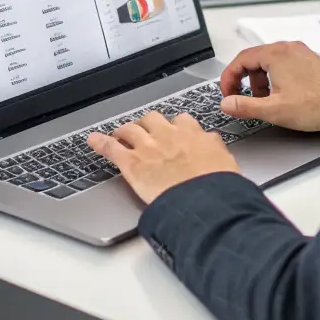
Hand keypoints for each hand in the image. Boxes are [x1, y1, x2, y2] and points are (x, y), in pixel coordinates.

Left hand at [87, 110, 238, 205]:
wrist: (203, 200)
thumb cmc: (217, 187)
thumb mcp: (226, 162)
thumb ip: (215, 149)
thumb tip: (213, 145)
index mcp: (193, 135)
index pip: (182, 121)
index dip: (175, 126)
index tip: (174, 130)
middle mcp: (169, 136)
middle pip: (153, 119)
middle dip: (148, 123)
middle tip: (146, 131)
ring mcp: (148, 147)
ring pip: (130, 128)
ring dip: (125, 131)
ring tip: (121, 134)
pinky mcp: (132, 163)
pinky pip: (111, 147)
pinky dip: (100, 143)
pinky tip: (93, 140)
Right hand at [218, 42, 319, 130]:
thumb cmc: (316, 104)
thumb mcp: (274, 110)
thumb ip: (245, 106)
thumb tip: (226, 104)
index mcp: (275, 54)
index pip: (240, 60)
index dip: (229, 78)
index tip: (228, 93)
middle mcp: (287, 48)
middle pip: (254, 59)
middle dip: (245, 81)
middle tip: (243, 98)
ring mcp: (299, 52)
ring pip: (269, 62)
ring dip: (260, 80)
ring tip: (265, 101)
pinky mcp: (309, 60)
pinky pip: (283, 63)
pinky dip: (275, 77)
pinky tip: (281, 95)